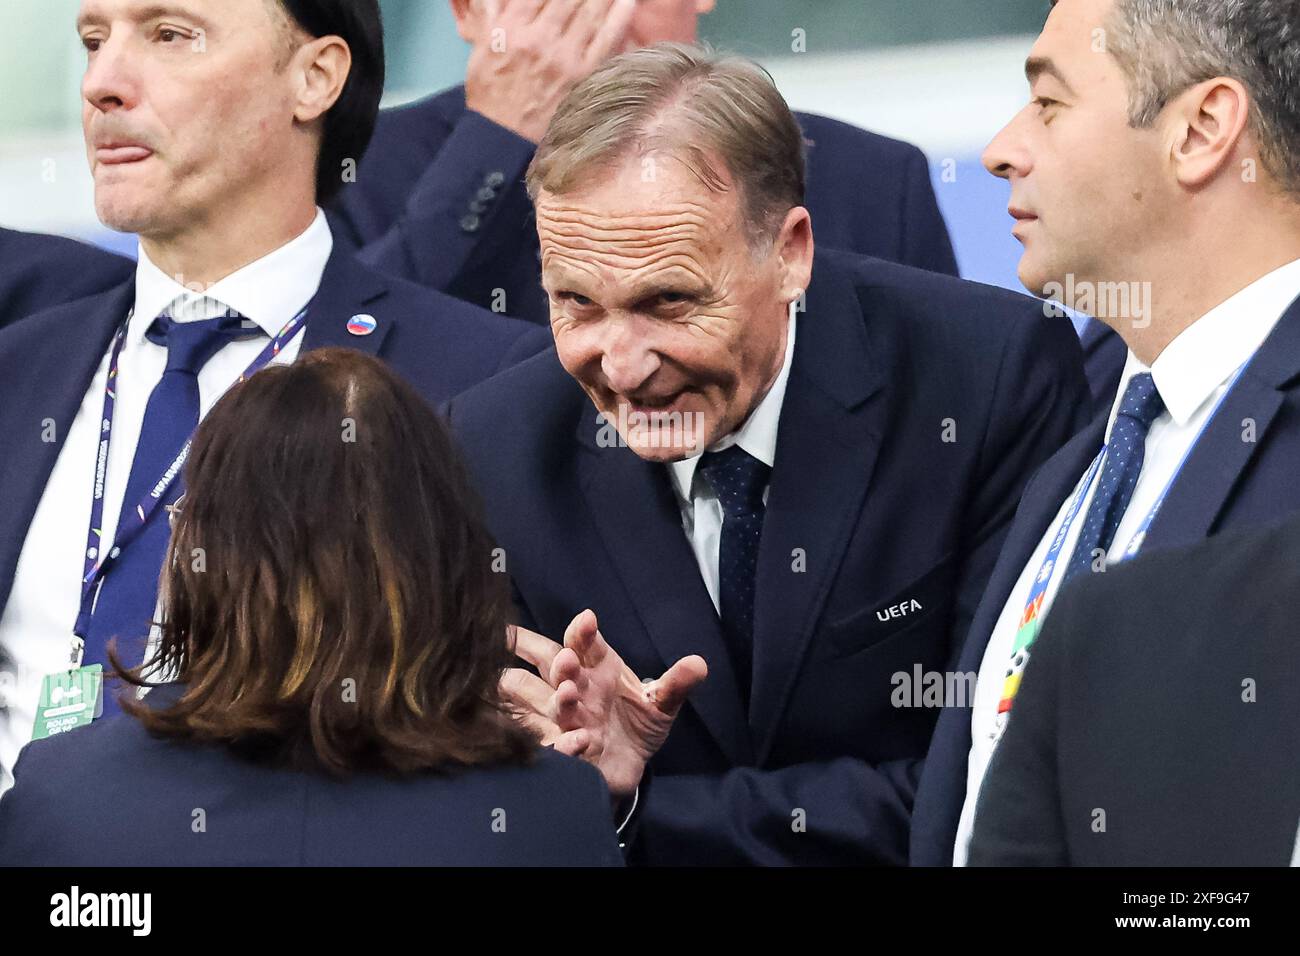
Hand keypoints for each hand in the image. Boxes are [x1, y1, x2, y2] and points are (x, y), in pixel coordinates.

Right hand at [464, 0, 636, 142]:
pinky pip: (606, 37)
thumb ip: (499, 15)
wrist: (501, 139)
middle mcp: (537, 37)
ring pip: (590, 9)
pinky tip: (628, 0)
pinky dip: (619, 15)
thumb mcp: (484, 47)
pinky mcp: (581, 74)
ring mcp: (561, 56)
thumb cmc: (492, 93)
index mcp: (511, 26)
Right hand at [510, 610, 707, 796]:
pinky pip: (559, 747)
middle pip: (560, 670)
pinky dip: (565, 745)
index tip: (587, 619)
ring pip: (553, 705)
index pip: (585, 645)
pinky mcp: (569, 751)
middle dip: (562, 664)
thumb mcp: (662, 702)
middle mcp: (579, 691)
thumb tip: (699, 664)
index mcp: (598, 669)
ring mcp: (570, 720)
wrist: (631, 763)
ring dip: (558, 700)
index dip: (582, 632)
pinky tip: (578, 740)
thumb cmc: (639, 723)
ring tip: (568, 693)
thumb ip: (676, 683)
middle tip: (567, 658)